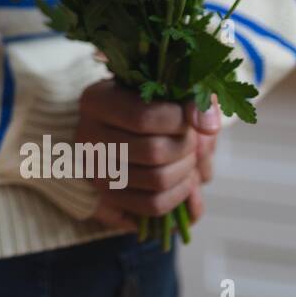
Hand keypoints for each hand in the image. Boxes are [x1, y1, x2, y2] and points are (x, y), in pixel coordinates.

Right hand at [75, 80, 220, 229]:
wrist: (126, 128)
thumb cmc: (150, 105)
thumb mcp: (169, 91)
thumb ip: (194, 99)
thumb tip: (209, 126)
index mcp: (95, 101)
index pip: (145, 118)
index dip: (179, 122)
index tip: (187, 119)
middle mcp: (86, 137)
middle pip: (154, 152)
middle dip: (186, 148)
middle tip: (191, 140)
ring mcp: (94, 171)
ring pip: (157, 180)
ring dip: (187, 172)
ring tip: (188, 159)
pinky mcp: (108, 198)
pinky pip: (153, 205)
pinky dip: (179, 196)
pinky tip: (185, 181)